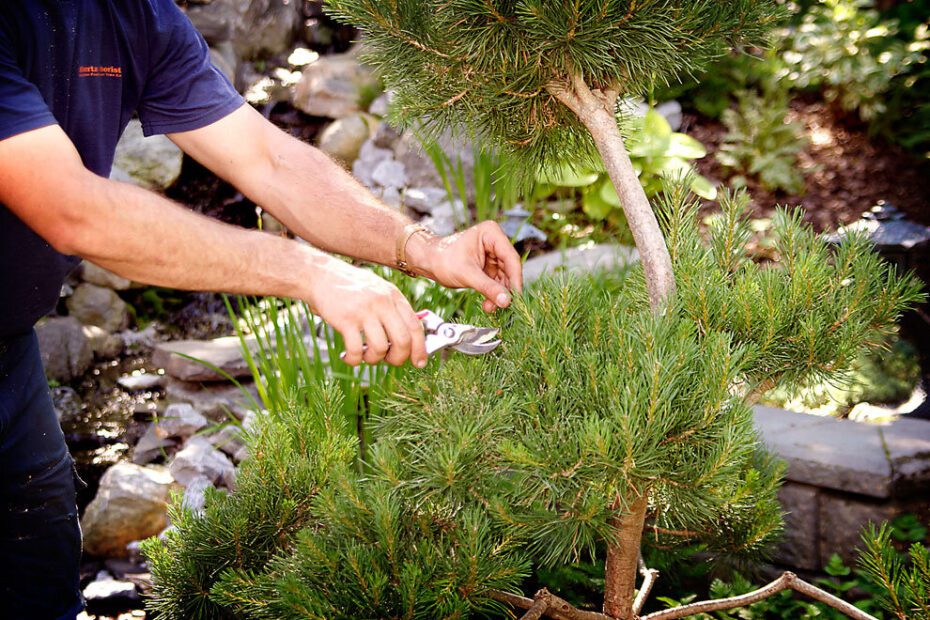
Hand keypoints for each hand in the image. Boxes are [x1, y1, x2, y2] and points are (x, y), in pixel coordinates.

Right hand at [304, 254, 426, 367]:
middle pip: (402, 340)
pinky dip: (354, 360)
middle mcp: (382, 302)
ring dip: (374, 360)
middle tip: (389, 361)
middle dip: (398, 358)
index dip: (420, 348)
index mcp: (393, 296)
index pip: (415, 326)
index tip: (419, 362)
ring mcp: (364, 311)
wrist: (320, 274)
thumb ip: (393, 310)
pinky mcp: (345, 319)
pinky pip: (356, 350)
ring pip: (380, 348)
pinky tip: (349, 357)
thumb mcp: (378, 290)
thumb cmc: (350, 286)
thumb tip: (407, 339)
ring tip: (365, 356)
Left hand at [409, 221, 522, 312]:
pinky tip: (488, 305)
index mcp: (491, 233)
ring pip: (504, 277)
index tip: (516, 297)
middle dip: (505, 289)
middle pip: (509, 268)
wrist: (428, 262)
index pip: (510, 258)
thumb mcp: (467, 275)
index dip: (515, 279)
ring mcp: (492, 254)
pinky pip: (496, 281)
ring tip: (491, 308)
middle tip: (504, 306)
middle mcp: (494, 241)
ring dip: (499, 294)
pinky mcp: (488, 265)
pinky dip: (493, 293)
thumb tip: (506, 302)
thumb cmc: (443, 260)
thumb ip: (488, 287)